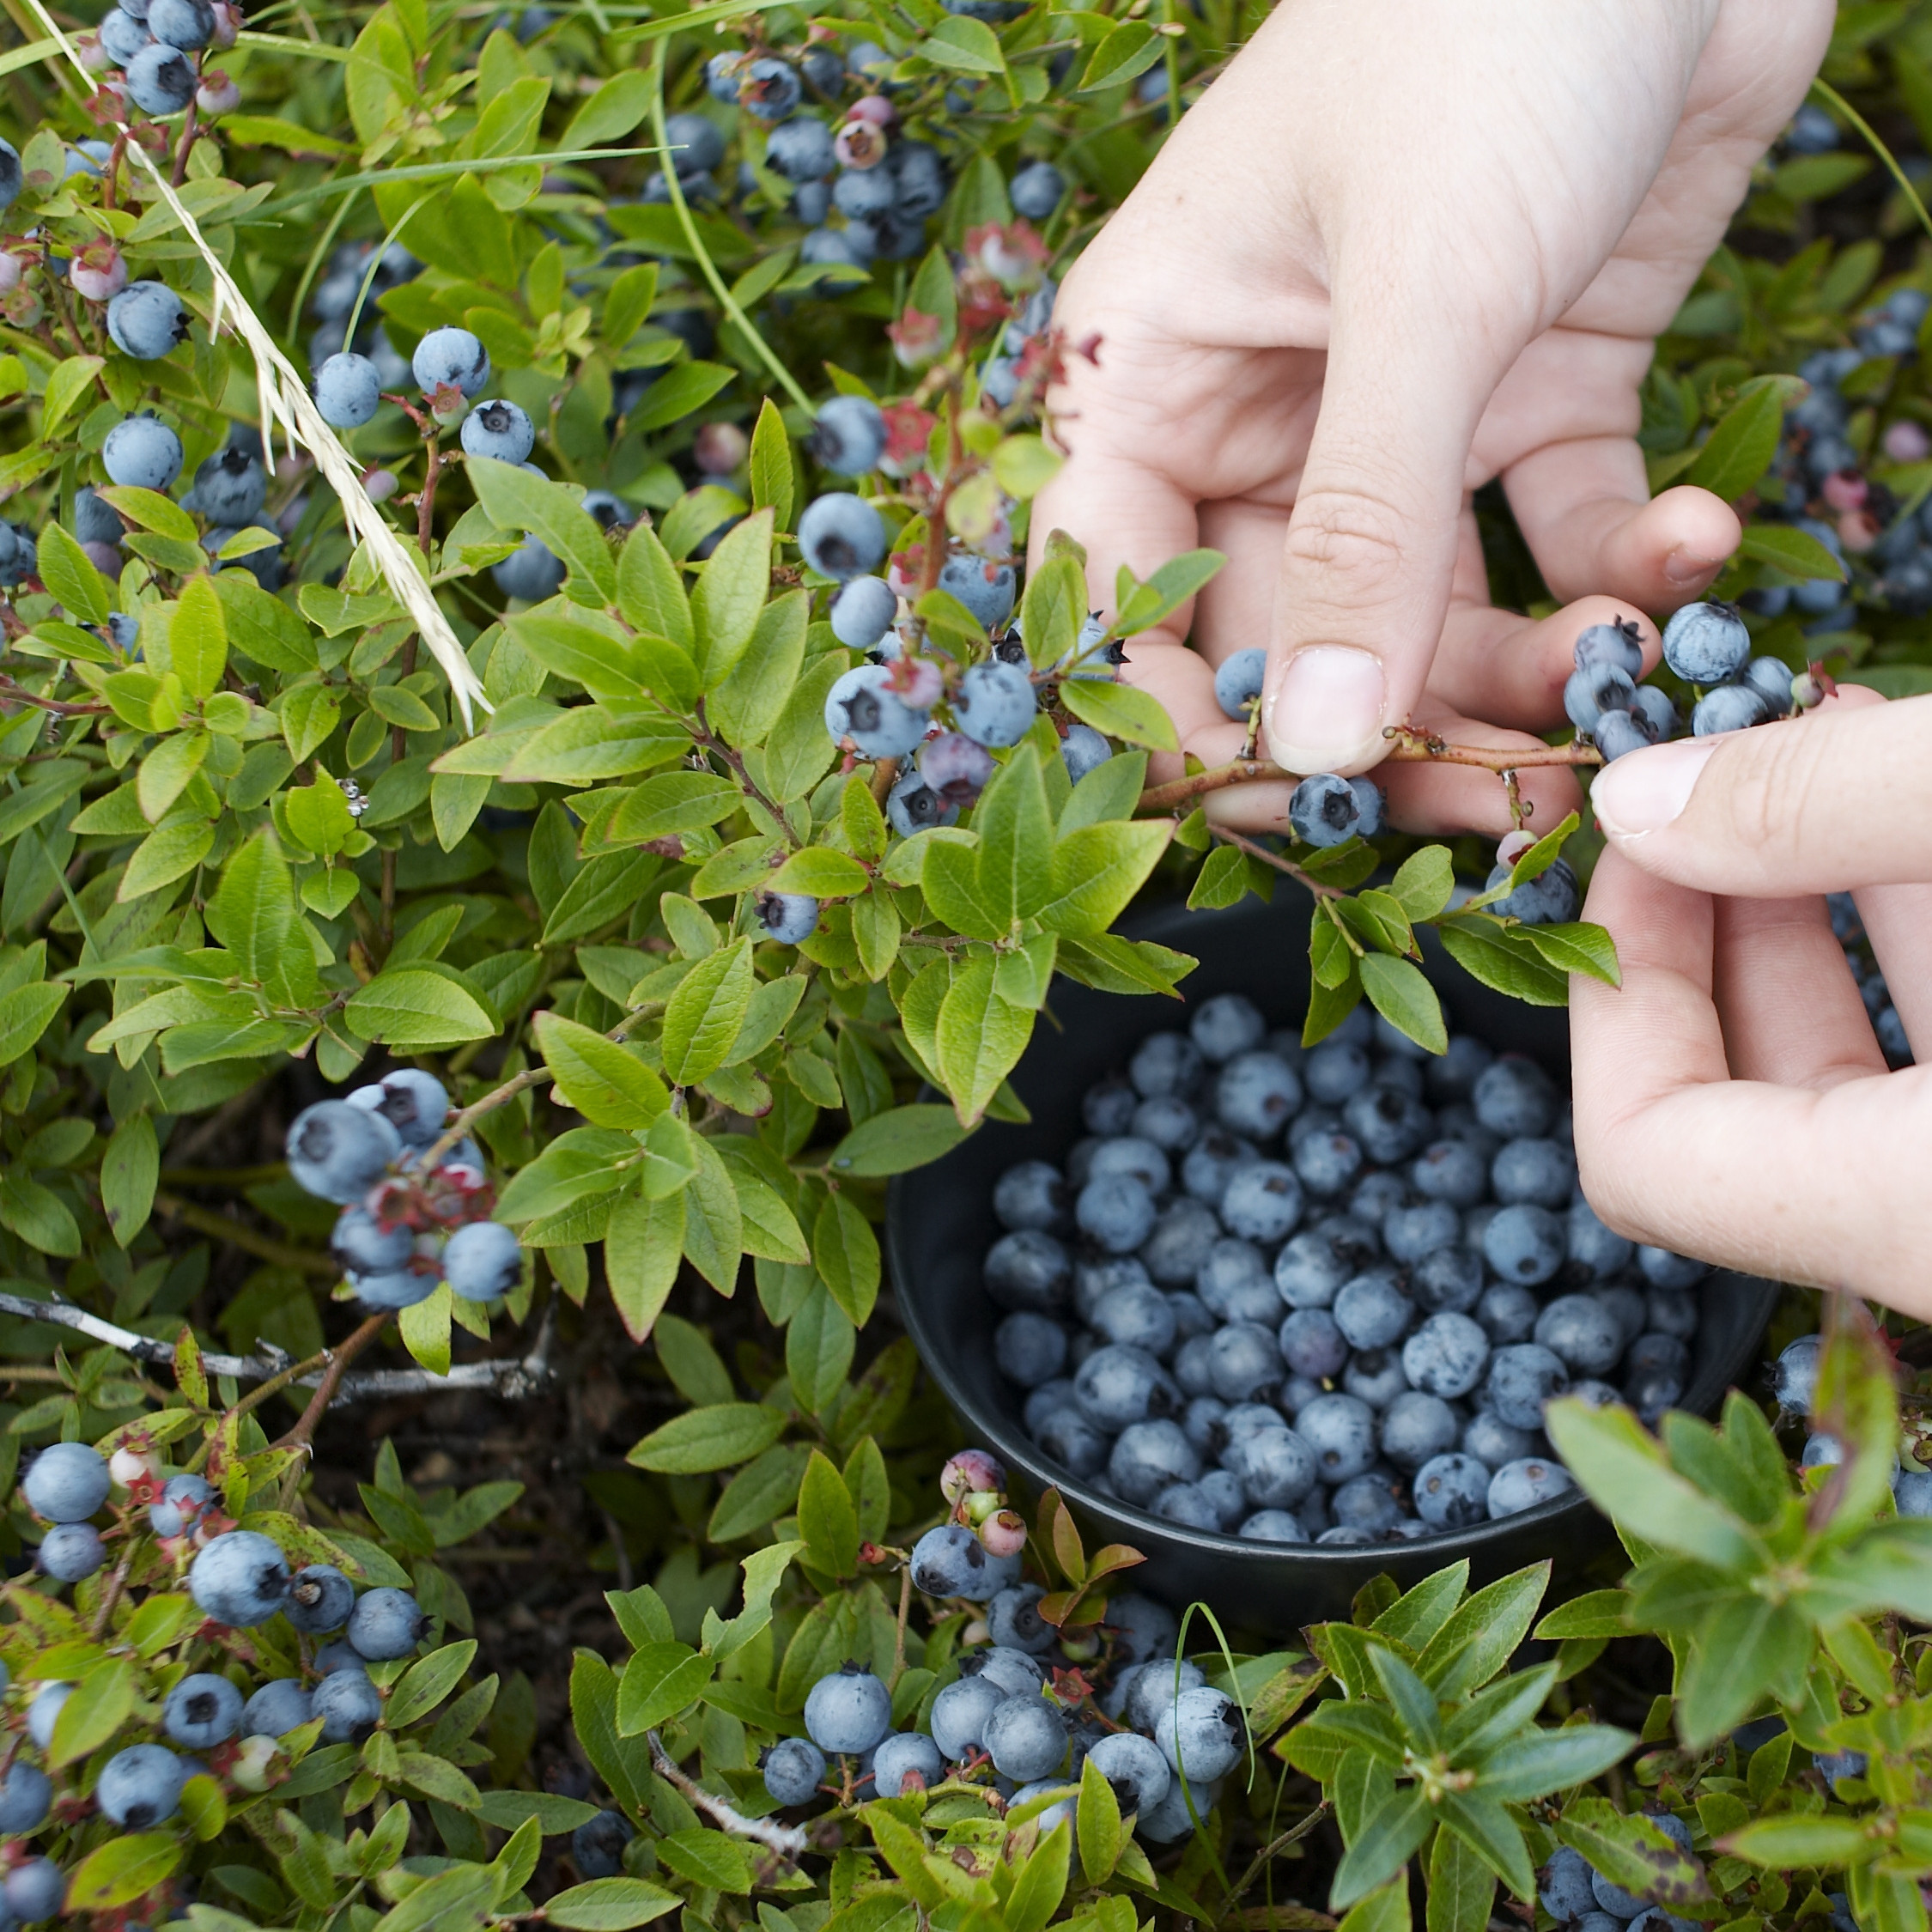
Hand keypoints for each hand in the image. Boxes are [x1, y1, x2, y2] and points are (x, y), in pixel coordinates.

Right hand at [1029, 0, 1832, 835]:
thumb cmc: (1490, 26)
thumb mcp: (1420, 289)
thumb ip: (1365, 527)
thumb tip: (1317, 746)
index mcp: (1159, 368)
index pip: (1118, 590)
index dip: (1179, 714)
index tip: (1281, 807)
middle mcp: (1260, 408)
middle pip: (1290, 631)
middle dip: (1393, 727)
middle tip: (1496, 803)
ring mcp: (1397, 410)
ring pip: (1428, 612)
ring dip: (1524, 673)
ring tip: (1625, 685)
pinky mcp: (1527, 395)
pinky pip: (1552, 536)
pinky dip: (1622, 573)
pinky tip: (1689, 556)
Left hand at [1569, 687, 1931, 1313]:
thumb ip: (1829, 808)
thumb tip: (1637, 804)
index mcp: (1925, 1217)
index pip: (1652, 1159)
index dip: (1615, 986)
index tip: (1635, 833)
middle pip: (1746, 1104)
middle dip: (1710, 921)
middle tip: (1703, 767)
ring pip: (1863, 1063)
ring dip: (1814, 900)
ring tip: (1807, 738)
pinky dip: (1910, 915)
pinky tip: (1893, 788)